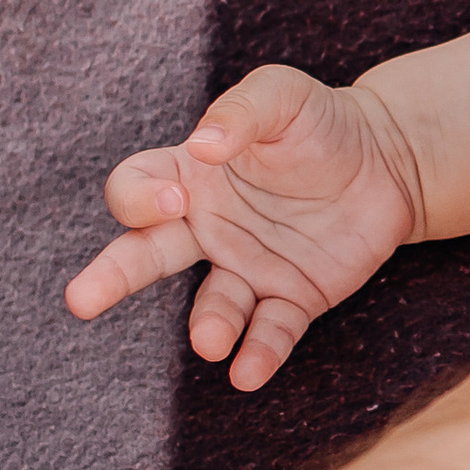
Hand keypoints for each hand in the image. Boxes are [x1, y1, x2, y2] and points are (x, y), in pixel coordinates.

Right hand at [63, 70, 425, 389]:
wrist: (389, 159)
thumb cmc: (323, 121)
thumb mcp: (283, 95)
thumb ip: (241, 111)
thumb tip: (205, 145)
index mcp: (191, 176)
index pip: (136, 188)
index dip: (141, 197)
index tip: (175, 199)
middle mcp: (207, 227)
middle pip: (145, 255)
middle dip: (112, 277)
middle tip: (81, 301)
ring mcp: (247, 266)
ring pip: (213, 306)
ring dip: (208, 325)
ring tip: (209, 340)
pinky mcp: (292, 296)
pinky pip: (270, 330)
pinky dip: (258, 353)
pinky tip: (248, 374)